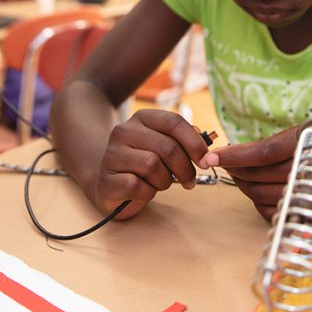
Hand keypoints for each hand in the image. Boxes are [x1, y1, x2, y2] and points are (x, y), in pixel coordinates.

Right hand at [90, 109, 209, 219]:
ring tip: (161, 184)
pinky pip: (136, 185)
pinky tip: (145, 191)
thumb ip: (181, 139)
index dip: (195, 143)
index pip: (174, 122)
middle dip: (185, 168)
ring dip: (165, 181)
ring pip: (152, 165)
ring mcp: (112, 154)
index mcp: (142, 118)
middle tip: (190, 181)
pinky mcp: (106, 179)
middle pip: (167, 147)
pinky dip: (147, 192)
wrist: (108, 182)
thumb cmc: (142, 164)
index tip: (205, 160)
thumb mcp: (162, 146)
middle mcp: (124, 131)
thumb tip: (202, 139)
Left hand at [203, 126, 301, 220]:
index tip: (212, 156)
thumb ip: (273, 144)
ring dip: (244, 185)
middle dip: (235, 170)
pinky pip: (272, 211)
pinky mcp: (308, 212)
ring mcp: (310, 194)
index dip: (235, 156)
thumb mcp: (304, 133)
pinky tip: (256, 189)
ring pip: (261, 195)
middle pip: (259, 176)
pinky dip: (257, 201)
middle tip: (224, 162)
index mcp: (308, 143)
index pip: (264, 153)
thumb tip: (235, 152)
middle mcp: (310, 170)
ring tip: (238, 174)